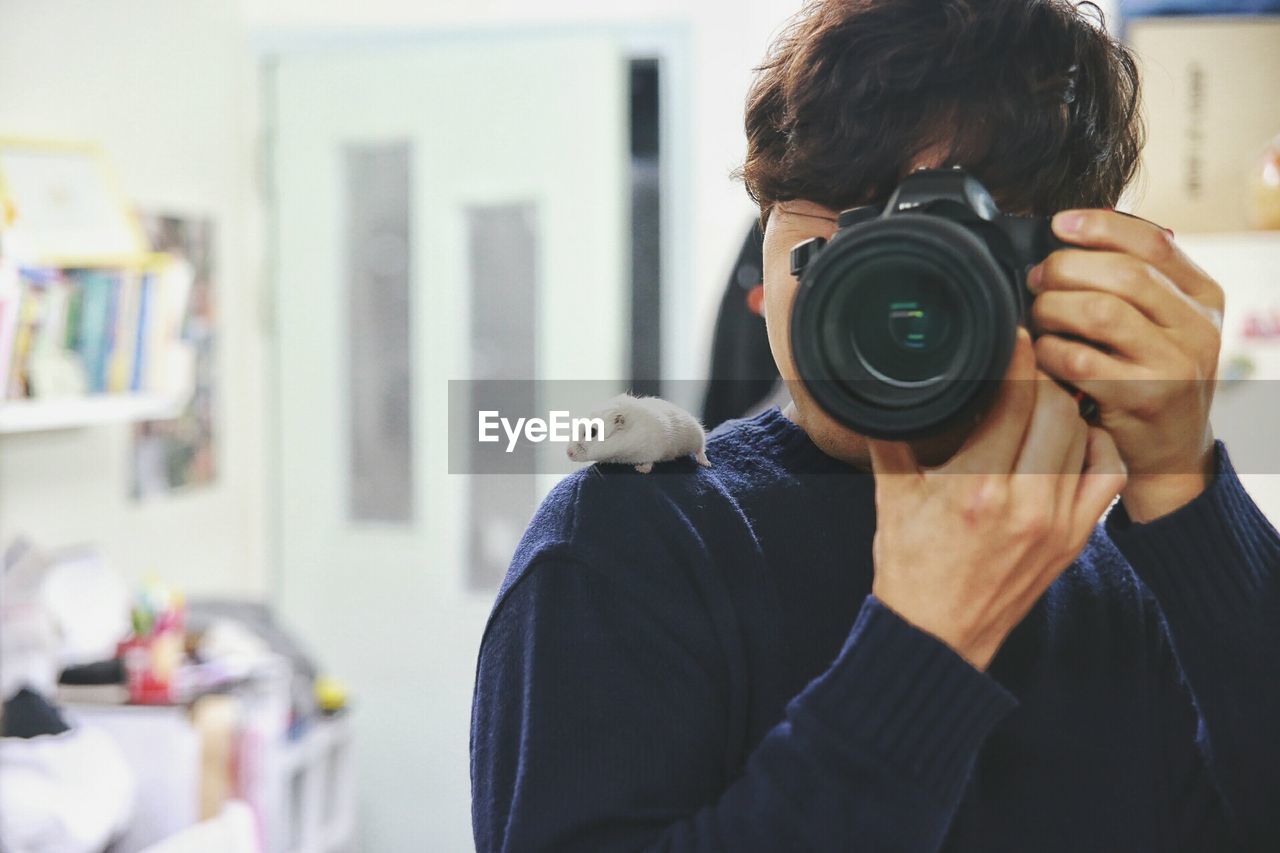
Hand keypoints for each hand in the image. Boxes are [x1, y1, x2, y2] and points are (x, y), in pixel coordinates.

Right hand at [868, 331, 1126, 669]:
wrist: (937, 636)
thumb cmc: (909, 566)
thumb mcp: (892, 494)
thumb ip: (892, 435)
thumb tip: (885, 386)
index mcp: (974, 488)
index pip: (1012, 397)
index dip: (1015, 355)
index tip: (1009, 335)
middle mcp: (1023, 504)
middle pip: (1056, 406)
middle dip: (1041, 375)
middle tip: (1025, 363)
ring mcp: (1057, 523)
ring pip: (1084, 434)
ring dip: (1067, 405)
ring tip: (1044, 394)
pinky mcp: (1076, 539)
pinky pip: (1109, 474)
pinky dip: (1097, 445)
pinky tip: (1072, 436)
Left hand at [1028, 210, 1222, 520]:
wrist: (1171, 452)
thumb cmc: (1149, 377)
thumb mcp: (1160, 325)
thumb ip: (1132, 284)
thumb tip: (1067, 236)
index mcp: (1204, 295)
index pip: (1154, 241)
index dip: (1100, 225)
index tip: (1058, 224)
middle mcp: (1199, 325)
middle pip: (1123, 273)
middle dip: (1065, 268)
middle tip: (1035, 278)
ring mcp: (1177, 363)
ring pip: (1100, 312)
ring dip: (1053, 308)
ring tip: (1037, 316)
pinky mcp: (1146, 398)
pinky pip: (1081, 360)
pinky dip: (1049, 351)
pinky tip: (1042, 354)